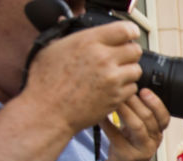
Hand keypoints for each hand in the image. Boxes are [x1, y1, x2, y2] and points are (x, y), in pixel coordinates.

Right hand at [23, 21, 143, 134]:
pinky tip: (111, 89)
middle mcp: (104, 58)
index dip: (129, 33)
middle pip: (135, 50)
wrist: (48, 111)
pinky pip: (132, 89)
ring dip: (128, 72)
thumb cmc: (45, 82)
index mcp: (89, 41)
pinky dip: (125, 89)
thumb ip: (70, 37)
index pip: (125, 30)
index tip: (129, 36)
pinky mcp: (116, 97)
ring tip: (113, 75)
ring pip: (136, 70)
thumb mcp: (52, 48)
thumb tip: (74, 27)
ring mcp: (112, 79)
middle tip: (121, 58)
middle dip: (130, 53)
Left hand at [100, 89, 169, 160]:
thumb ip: (139, 117)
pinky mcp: (126, 156)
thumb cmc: (129, 151)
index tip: (143, 89)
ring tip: (113, 99)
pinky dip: (107, 123)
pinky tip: (100, 115)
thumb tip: (130, 89)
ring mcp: (141, 150)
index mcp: (157, 134)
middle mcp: (152, 142)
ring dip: (124, 109)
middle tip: (122, 89)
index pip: (164, 117)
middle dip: (135, 101)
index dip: (156, 102)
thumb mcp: (139, 134)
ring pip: (136, 126)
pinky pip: (116, 136)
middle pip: (149, 118)